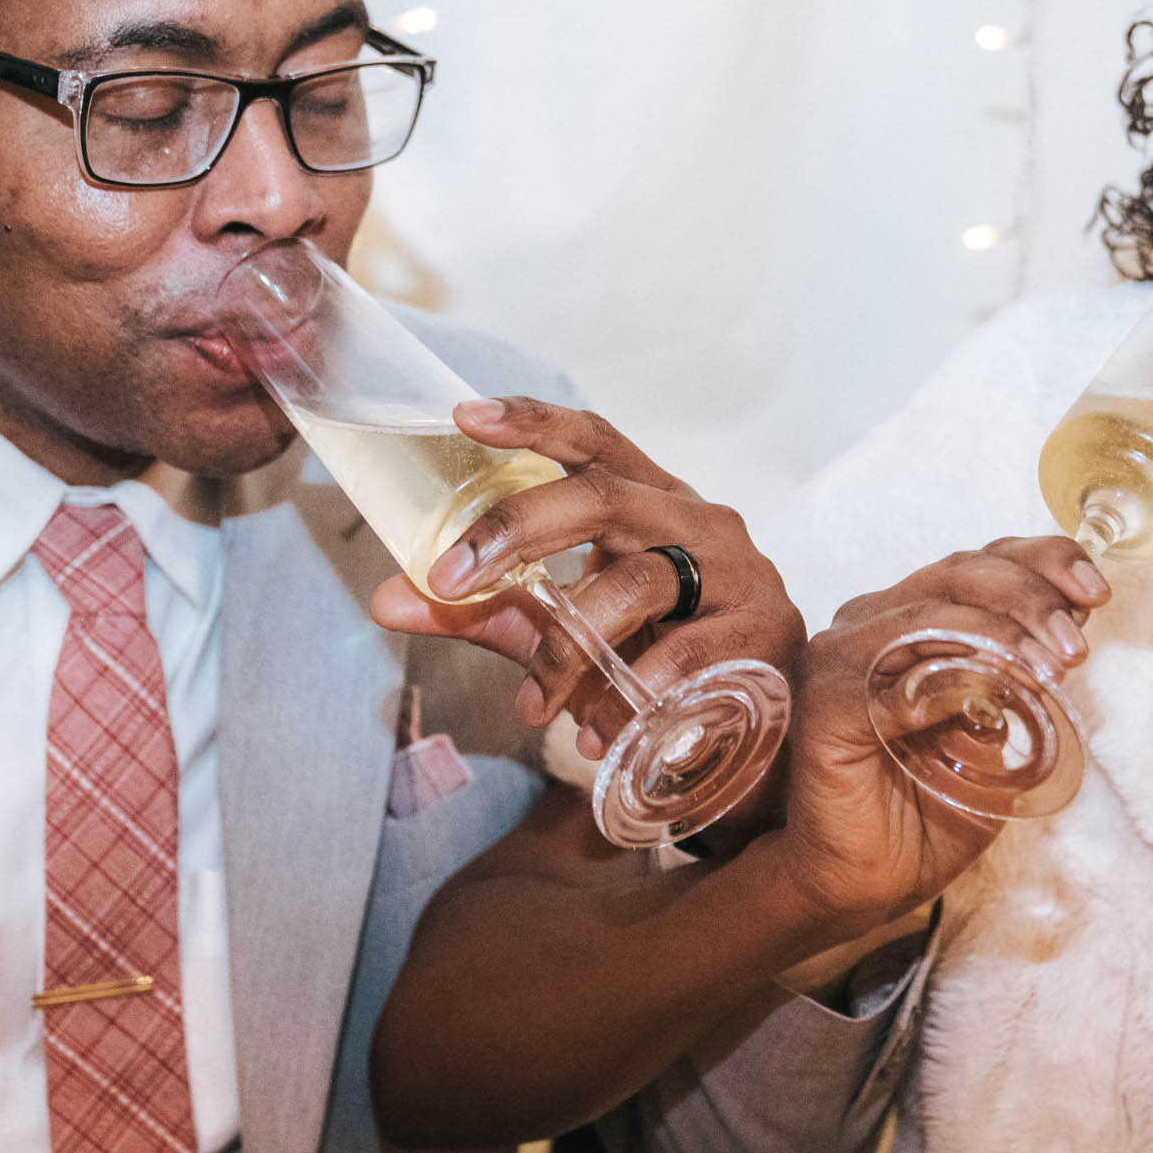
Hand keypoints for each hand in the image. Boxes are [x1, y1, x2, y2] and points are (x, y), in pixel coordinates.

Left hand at [368, 397, 805, 757]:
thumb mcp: (573, 627)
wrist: (763, 735)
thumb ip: (490, 611)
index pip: (593, 441)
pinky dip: (628, 697)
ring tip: (533, 705)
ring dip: (569, 645)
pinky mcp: (764, 632)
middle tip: (452, 579)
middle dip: (518, 531)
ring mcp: (738, 573)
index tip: (466, 417)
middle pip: (603, 497)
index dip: (532, 422)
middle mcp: (696, 520)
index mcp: (651, 501)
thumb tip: (387, 600)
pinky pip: (683, 655)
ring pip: (636, 583)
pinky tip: (598, 734)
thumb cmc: (662, 660)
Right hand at [762, 536, 1108, 934]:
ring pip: (932, 610)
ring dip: (1002, 633)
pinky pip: (893, 673)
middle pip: (961, 573)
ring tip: (1051, 670)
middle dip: (1032, 594)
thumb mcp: (994, 745)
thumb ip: (1018, 691)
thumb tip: (1066, 639)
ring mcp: (845, 657)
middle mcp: (875, 624)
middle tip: (1076, 643)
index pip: (981, 565)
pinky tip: (989, 697)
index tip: (1095, 590)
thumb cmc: (920, 817)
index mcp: (914, 622)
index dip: (1041, 563)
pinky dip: (949, 676)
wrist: (857, 887)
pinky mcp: (827, 701)